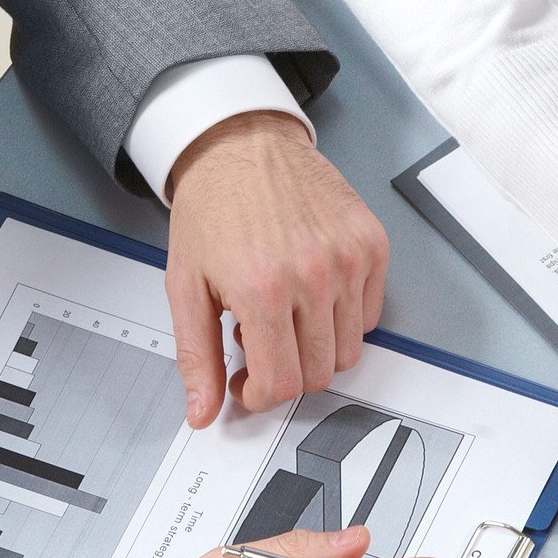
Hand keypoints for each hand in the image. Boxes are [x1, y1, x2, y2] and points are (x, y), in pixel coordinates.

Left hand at [166, 112, 388, 424]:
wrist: (242, 145)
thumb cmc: (212, 209)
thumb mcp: (186, 285)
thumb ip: (196, 356)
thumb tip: (203, 412)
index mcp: (262, 289)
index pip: (283, 384)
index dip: (260, 394)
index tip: (248, 381)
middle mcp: (313, 276)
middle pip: (320, 374)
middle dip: (287, 371)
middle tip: (260, 339)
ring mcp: (349, 259)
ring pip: (349, 351)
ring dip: (316, 346)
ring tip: (285, 313)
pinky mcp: (371, 245)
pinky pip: (368, 315)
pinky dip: (342, 317)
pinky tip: (311, 293)